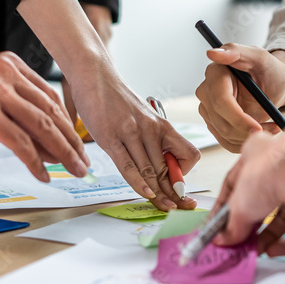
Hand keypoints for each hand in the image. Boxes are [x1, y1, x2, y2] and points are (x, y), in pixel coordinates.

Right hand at [0, 52, 88, 181]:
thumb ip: (21, 114)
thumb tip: (56, 146)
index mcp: (9, 63)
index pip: (50, 97)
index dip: (68, 124)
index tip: (78, 144)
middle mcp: (4, 73)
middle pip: (50, 112)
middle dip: (71, 141)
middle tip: (82, 161)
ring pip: (41, 127)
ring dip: (62, 153)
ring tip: (73, 169)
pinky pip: (20, 143)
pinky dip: (35, 162)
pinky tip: (43, 174)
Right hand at [17, 0, 200, 210]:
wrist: (95, 75)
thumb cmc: (116, 99)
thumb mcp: (141, 118)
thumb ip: (150, 140)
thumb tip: (156, 165)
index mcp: (162, 126)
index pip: (188, 154)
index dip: (185, 172)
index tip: (178, 184)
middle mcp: (151, 130)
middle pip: (169, 169)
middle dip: (175, 193)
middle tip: (182, 208)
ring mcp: (132, 133)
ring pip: (151, 171)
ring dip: (160, 193)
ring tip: (165, 208)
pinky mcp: (111, 137)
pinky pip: (129, 166)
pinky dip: (140, 182)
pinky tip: (146, 193)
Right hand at [196, 45, 284, 151]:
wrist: (272, 84)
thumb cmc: (268, 69)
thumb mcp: (260, 57)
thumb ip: (238, 52)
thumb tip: (213, 53)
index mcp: (214, 74)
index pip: (221, 102)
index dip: (239, 118)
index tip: (259, 128)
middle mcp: (206, 93)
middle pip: (221, 122)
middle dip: (248, 131)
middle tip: (274, 129)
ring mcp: (208, 110)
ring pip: (225, 135)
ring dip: (250, 137)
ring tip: (273, 128)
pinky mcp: (214, 125)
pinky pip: (227, 142)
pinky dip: (247, 142)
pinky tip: (263, 131)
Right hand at [215, 111, 284, 255]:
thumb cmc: (272, 168)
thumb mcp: (239, 202)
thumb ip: (232, 225)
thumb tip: (225, 240)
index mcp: (254, 158)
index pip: (235, 186)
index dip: (225, 209)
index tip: (219, 229)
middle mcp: (276, 169)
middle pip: (260, 204)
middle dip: (249, 227)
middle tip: (238, 244)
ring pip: (282, 217)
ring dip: (268, 237)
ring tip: (255, 251)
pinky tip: (275, 251)